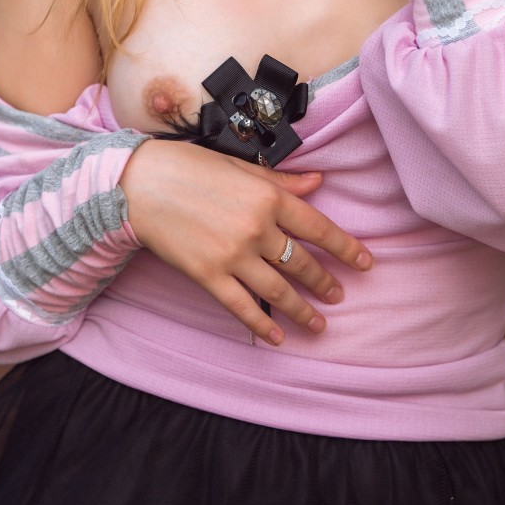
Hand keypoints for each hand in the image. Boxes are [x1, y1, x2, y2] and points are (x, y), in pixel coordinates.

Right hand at [119, 138, 372, 345]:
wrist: (138, 185)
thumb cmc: (189, 168)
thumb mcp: (241, 167)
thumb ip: (281, 181)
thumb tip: (318, 183)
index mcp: (268, 197)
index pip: (318, 228)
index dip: (345, 248)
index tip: (365, 262)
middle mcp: (257, 228)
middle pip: (301, 262)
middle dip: (325, 282)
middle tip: (338, 295)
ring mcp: (233, 255)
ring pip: (278, 290)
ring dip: (303, 309)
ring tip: (319, 323)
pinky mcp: (208, 276)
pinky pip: (242, 307)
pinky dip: (262, 325)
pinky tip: (278, 337)